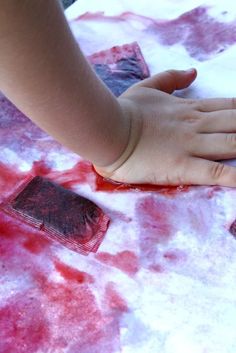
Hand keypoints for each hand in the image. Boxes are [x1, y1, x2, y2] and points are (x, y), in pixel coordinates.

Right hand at [95, 69, 235, 186]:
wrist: (108, 130)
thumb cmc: (125, 110)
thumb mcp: (148, 87)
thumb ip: (172, 78)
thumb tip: (193, 72)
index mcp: (189, 108)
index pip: (229, 107)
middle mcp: (196, 125)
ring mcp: (190, 145)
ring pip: (232, 144)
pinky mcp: (182, 167)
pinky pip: (215, 172)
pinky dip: (234, 176)